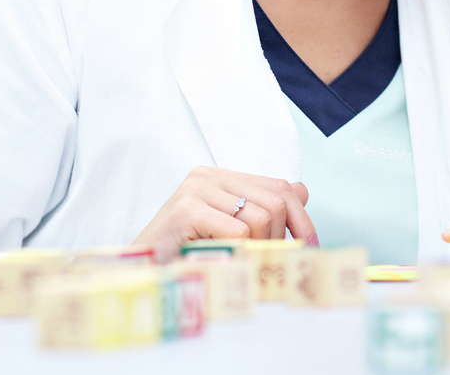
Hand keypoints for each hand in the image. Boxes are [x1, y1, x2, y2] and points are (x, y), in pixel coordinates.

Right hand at [130, 166, 316, 257]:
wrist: (140, 274)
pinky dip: (240, 252)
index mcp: (220, 177)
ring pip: (261, 217)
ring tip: (246, 266)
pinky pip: (238, 231)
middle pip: (276, 200)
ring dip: (261, 249)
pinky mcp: (186, 210)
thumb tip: (302, 191)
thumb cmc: (183, 255)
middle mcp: (208, 176)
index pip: (280, 187)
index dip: (301, 218)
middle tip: (275, 264)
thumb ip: (260, 208)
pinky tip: (227, 261)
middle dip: (283, 238)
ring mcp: (195, 189)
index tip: (309, 246)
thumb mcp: (227, 228)